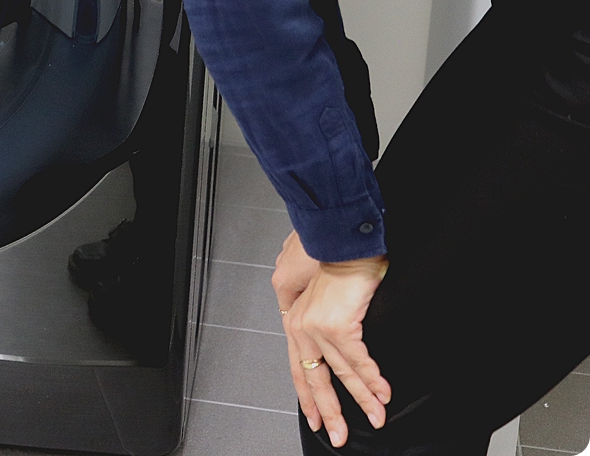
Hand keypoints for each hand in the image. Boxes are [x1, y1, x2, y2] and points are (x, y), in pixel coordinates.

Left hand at [274, 232, 389, 447]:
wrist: (344, 244)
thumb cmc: (337, 266)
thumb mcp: (327, 302)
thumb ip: (329, 326)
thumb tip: (343, 350)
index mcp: (296, 323)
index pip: (299, 370)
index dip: (308, 398)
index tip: (317, 419)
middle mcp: (301, 328)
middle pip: (315, 381)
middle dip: (330, 412)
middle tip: (340, 436)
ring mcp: (317, 328)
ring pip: (341, 375)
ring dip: (363, 399)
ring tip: (377, 417)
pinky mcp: (337, 326)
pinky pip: (357, 361)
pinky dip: (372, 379)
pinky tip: (383, 393)